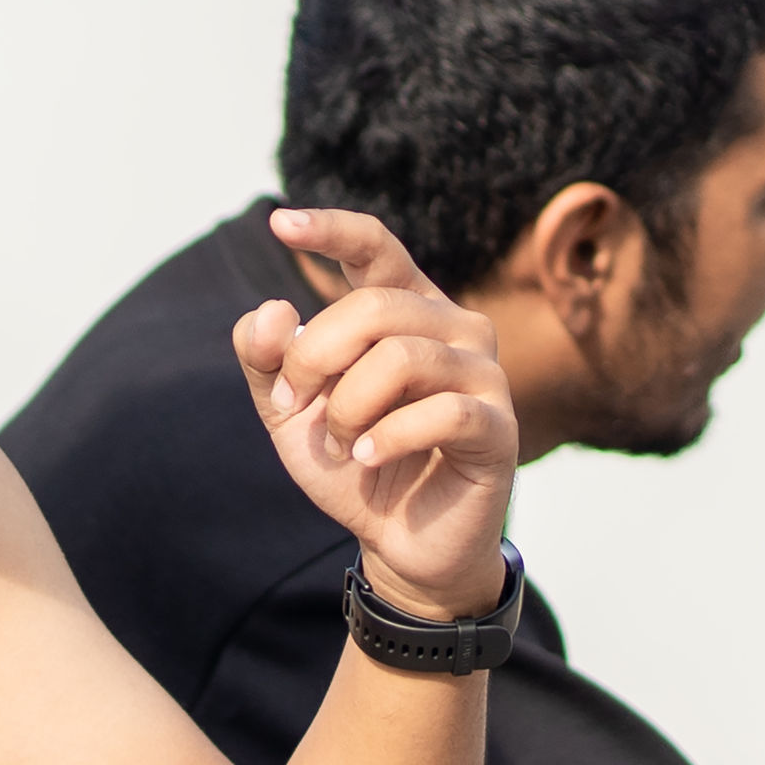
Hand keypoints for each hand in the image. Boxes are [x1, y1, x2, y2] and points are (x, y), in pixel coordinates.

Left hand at [232, 207, 518, 619]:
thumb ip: (266, 358)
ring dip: (348, 407)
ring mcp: (483, 374)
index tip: (280, 222)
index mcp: (406, 309)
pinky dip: (388, 436)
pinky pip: (441, 411)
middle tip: (293, 406)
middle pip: (372, 307)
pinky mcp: (498, 426)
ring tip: (341, 444)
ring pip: (403, 356)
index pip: (376, 249)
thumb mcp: (290, 410)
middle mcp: (453, 327)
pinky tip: (368, 457)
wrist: (398, 542)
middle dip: (313, 358)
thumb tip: (273, 310)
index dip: (332, 229)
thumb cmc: (354, 461)